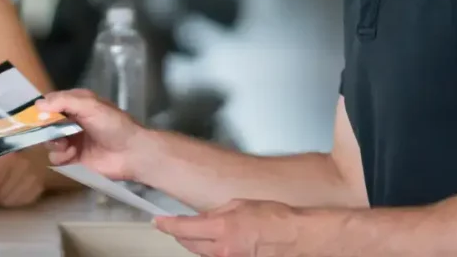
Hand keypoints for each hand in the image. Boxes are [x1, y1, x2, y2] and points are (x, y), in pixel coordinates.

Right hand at [34, 89, 143, 181]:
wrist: (132, 153)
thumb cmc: (113, 125)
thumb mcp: (91, 106)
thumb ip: (64, 102)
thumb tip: (37, 104)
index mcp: (76, 105)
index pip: (51, 104)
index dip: (41, 110)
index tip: (35, 116)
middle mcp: (72, 122)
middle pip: (46, 124)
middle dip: (46, 129)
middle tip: (53, 133)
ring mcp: (72, 141)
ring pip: (48, 141)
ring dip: (54, 143)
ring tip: (68, 145)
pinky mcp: (74, 160)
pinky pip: (56, 158)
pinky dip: (61, 156)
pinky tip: (73, 155)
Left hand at [154, 200, 306, 256]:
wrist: (298, 237)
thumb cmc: (275, 217)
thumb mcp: (240, 204)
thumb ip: (216, 213)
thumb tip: (201, 218)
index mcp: (221, 229)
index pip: (183, 228)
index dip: (167, 225)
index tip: (158, 221)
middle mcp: (223, 250)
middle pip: (188, 245)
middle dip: (180, 235)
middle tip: (174, 226)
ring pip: (202, 254)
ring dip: (197, 244)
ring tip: (198, 233)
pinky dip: (213, 251)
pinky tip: (218, 243)